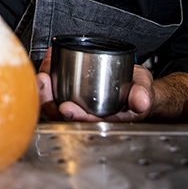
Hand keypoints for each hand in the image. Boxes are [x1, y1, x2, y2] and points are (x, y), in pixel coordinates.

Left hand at [36, 48, 156, 121]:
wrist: (134, 85)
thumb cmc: (137, 90)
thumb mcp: (144, 87)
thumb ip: (143, 93)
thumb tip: (142, 101)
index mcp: (105, 121)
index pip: (87, 124)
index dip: (75, 117)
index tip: (67, 107)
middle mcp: (87, 117)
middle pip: (62, 116)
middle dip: (50, 100)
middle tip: (45, 82)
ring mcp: (76, 107)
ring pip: (53, 105)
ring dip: (45, 91)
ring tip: (43, 74)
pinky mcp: (69, 95)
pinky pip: (53, 92)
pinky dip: (48, 79)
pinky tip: (47, 65)